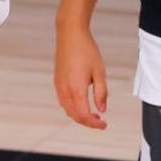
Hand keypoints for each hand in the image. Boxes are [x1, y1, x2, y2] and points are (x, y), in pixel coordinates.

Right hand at [54, 12, 107, 129]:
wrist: (70, 35)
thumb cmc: (86, 50)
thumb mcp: (100, 72)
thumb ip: (101, 93)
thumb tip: (102, 109)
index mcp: (76, 89)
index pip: (84, 116)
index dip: (94, 124)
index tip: (104, 124)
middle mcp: (65, 90)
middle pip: (74, 116)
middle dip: (87, 122)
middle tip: (100, 120)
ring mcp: (59, 86)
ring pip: (67, 110)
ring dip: (79, 115)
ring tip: (92, 112)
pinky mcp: (57, 81)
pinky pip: (63, 101)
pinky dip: (72, 107)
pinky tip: (81, 101)